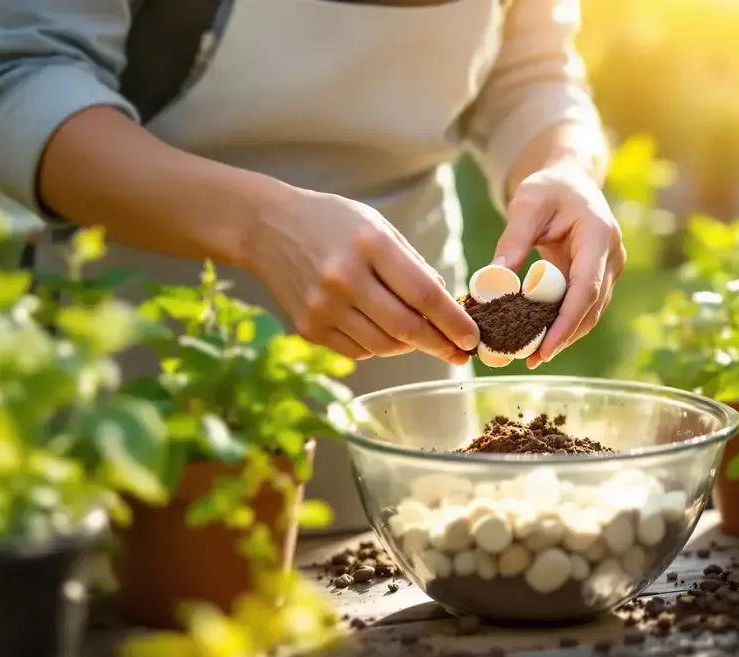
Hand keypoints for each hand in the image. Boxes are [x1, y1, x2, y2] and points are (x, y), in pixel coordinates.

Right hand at [243, 184, 477, 363]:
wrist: (266, 228)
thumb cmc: (330, 222)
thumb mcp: (377, 226)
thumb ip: (413, 264)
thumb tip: (445, 300)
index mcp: (370, 245)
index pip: (424, 295)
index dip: (454, 322)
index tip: (473, 337)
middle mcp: (345, 279)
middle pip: (407, 328)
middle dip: (440, 344)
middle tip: (460, 352)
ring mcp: (323, 307)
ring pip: (384, 346)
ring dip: (409, 346)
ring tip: (420, 336)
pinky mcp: (309, 328)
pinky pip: (358, 351)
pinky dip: (379, 346)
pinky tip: (382, 330)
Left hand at [494, 161, 624, 368]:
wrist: (569, 180)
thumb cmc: (548, 188)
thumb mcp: (527, 205)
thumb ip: (513, 240)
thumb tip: (493, 280)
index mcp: (599, 236)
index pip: (586, 288)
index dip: (567, 322)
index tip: (546, 348)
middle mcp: (611, 256)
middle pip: (590, 308)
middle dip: (563, 337)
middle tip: (530, 359)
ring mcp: (608, 268)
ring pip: (590, 313)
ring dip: (563, 335)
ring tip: (530, 355)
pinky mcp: (598, 277)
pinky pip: (582, 306)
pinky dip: (562, 324)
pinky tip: (538, 337)